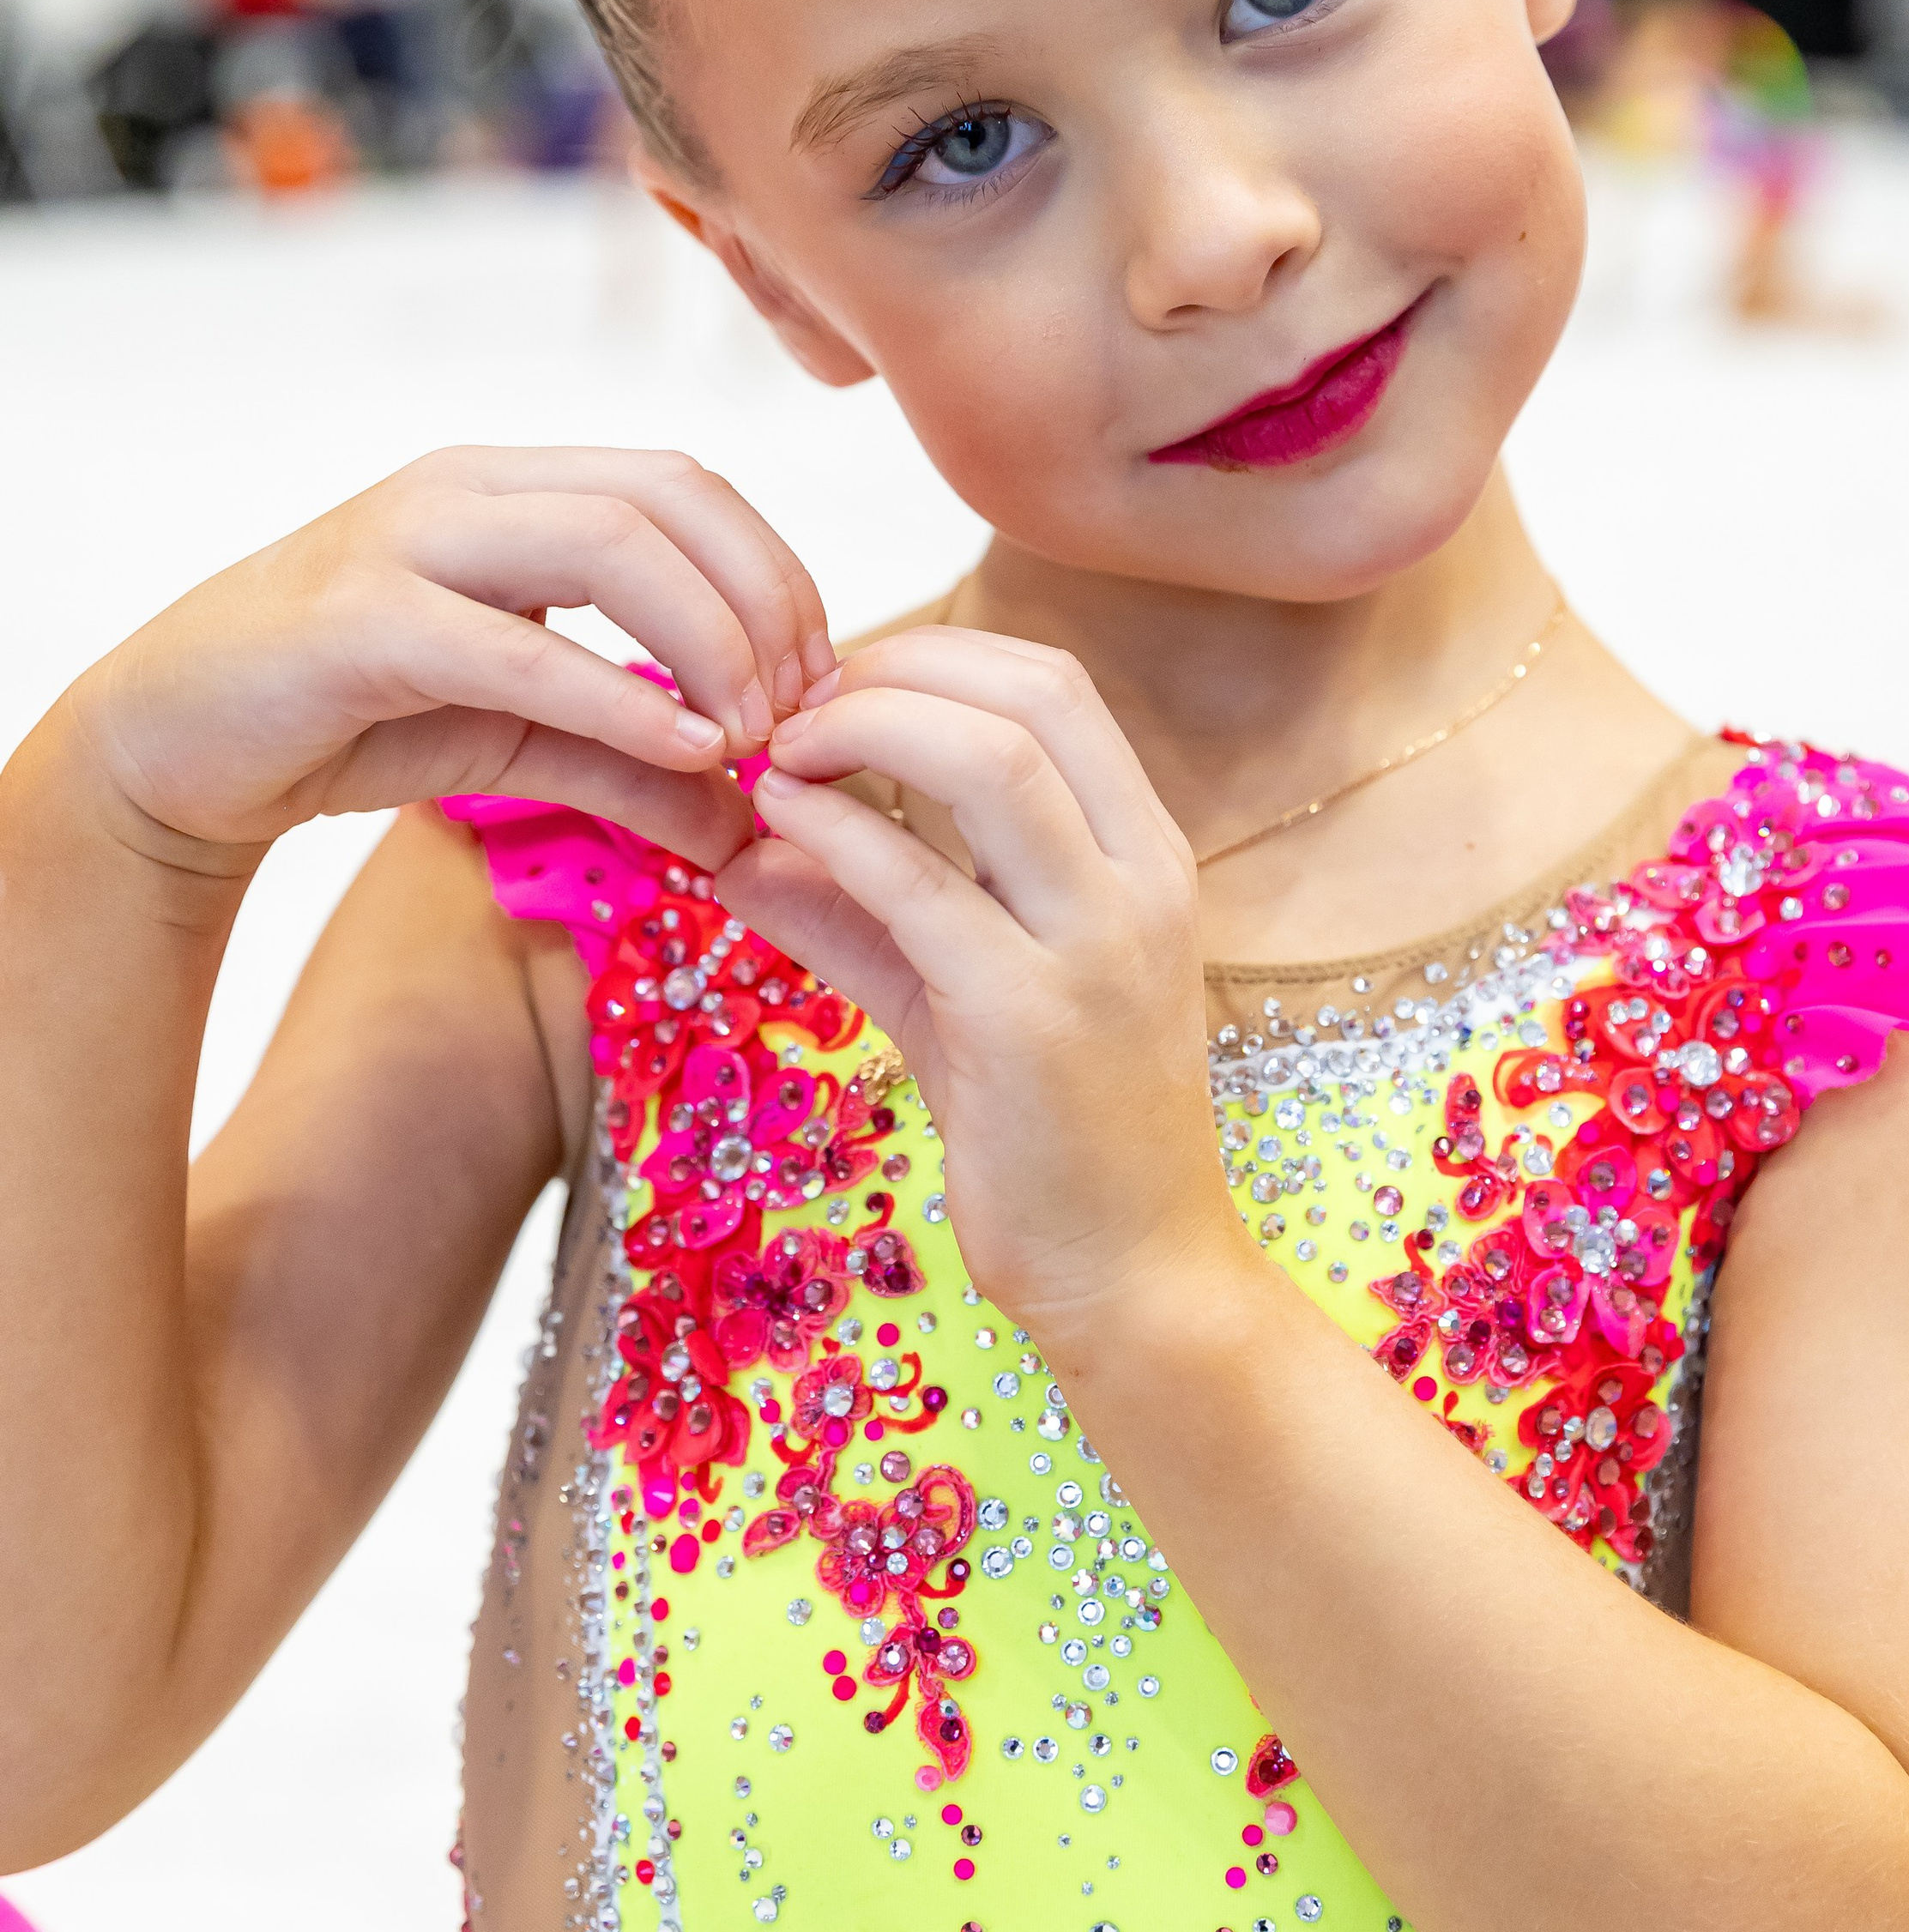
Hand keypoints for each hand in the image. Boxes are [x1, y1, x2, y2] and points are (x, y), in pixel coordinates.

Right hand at [67, 445, 832, 865]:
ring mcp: (409, 541)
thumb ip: (638, 768)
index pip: (689, 486)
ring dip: (712, 640)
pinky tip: (686, 752)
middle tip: (802, 713)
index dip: (777, 573)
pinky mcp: (359, 621)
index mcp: (517, 489)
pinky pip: (518, 643)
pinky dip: (621, 697)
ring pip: (609, 541)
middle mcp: (470, 490)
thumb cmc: (356, 718)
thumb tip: (751, 827)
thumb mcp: (525, 740)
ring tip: (753, 735)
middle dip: (765, 600)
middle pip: (670, 496)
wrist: (178, 745)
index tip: (818, 683)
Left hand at [713, 626, 1250, 1345]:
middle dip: (892, 669)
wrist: (1136, 1276)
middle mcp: (1139, 879)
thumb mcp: (955, 995)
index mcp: (1143, 854)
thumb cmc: (1055, 1134)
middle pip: (1028, 690)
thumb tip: (743, 846)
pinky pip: (921, 883)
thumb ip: (861, 912)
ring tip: (776, 754)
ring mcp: (1095, 944)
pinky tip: (769, 830)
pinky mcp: (1030, 1017)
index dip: (931, 656)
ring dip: (861, 728)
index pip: (1052, 684)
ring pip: (989, 758)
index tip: (832, 686)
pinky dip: (835, 833)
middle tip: (788, 706)